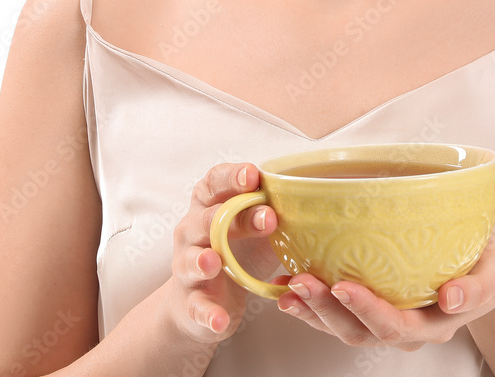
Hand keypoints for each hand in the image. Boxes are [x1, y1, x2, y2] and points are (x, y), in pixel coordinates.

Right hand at [163, 162, 279, 346]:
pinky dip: (208, 314)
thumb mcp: (254, 230)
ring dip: (202, 260)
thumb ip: (269, 213)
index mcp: (209, 205)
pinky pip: (196, 306)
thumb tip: (307, 199)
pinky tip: (220, 319)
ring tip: (214, 263)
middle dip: (236, 217)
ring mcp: (187, 267)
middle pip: (208, 218)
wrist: (201, 301)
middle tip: (268, 219)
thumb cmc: (234, 253)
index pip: (214, 182)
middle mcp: (192, 231)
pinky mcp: (190, 302)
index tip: (253, 175)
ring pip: (190, 260)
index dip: (232, 177)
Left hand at [274, 219, 494, 350]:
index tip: (343, 285)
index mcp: (439, 321)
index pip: (397, 325)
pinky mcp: (378, 302)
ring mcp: (392, 317)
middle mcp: (411, 327)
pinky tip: (288, 286)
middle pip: (363, 331)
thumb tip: (453, 299)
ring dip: (313, 311)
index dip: (367, 310)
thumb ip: (481, 285)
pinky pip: (341, 312)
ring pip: (346, 327)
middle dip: (327, 310)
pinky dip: (313, 303)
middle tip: (300, 281)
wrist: (493, 256)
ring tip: (286, 288)